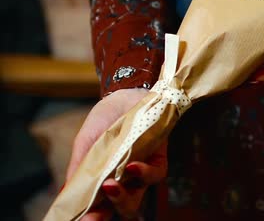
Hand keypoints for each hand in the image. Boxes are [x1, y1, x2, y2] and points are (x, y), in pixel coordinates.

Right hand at [65, 88, 167, 219]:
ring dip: (122, 196)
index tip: (83, 219)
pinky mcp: (158, 159)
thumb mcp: (85, 142)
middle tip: (94, 215)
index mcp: (103, 181)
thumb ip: (79, 167)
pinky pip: (155, 174)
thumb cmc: (104, 120)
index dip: (92, 217)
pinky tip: (131, 166)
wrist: (126, 95)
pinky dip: (144, 173)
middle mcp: (123, 182)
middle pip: (121, 208)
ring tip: (110, 185)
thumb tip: (65, 193)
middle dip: (107, 212)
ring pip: (137, 197)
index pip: (99, 207)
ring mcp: (141, 172)